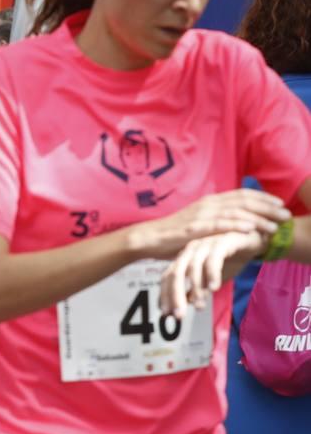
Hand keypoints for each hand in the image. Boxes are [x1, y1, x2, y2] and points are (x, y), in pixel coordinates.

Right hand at [133, 189, 288, 258]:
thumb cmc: (174, 234)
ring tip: (275, 224)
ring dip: (258, 217)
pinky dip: (236, 224)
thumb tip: (236, 223)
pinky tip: (250, 227)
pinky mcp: (193, 228)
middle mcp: (208, 204)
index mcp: (210, 201)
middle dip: (267, 207)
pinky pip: (218, 224)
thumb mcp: (199, 223)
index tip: (280, 203)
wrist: (148, 238)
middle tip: (286, 214)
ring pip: (235, 212)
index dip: (262, 198)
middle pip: (243, 201)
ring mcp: (200, 215)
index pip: (242, 195)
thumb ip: (216, 220)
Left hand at [159, 230, 264, 317]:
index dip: (165, 295)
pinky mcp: (222, 242)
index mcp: (185, 258)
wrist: (254, 239)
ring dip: (196, 288)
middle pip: (176, 273)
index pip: (168, 277)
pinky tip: (214, 288)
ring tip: (200, 306)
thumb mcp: (211, 278)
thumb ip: (197, 290)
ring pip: (194, 266)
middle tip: (180, 316)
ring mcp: (205, 244)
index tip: (165, 314)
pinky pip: (214, 259)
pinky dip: (212, 274)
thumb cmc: (230, 259)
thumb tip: (185, 305)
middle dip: (175, 295)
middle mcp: (191, 250)